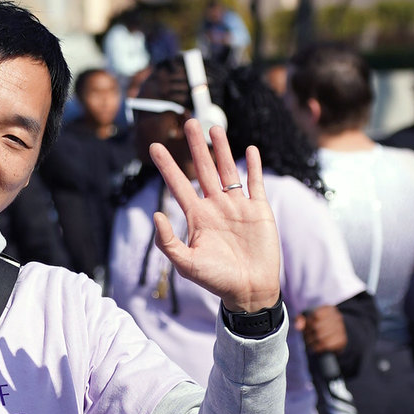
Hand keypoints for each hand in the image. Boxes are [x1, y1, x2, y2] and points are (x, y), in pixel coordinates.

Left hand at [149, 120, 281, 312]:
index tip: (154, 147)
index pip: (178, 185)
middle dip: (196, 147)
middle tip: (189, 122)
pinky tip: (250, 150)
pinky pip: (255, 183)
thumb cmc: (216, 280)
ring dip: (221, 149)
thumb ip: (168, 242)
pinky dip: (254, 166)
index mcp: (197, 217)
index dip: (167, 166)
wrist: (249, 291)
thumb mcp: (186, 264)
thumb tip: (155, 214)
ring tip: (214, 128)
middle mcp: (215, 207)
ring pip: (227, 171)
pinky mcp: (259, 210)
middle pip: (203, 170)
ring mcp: (237, 207)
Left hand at [297, 304, 347, 355]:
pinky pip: (326, 345)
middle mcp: (337, 317)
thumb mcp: (309, 320)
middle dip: (309, 334)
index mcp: (328, 309)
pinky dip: (319, 347)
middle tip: (307, 337)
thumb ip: (301, 320)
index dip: (308, 323)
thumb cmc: (319, 327)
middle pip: (317, 326)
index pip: (315, 315)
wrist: (336, 337)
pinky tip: (317, 347)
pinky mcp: (342, 340)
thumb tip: (298, 326)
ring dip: (312, 342)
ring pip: (321, 337)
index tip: (307, 328)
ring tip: (311, 343)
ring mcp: (341, 328)